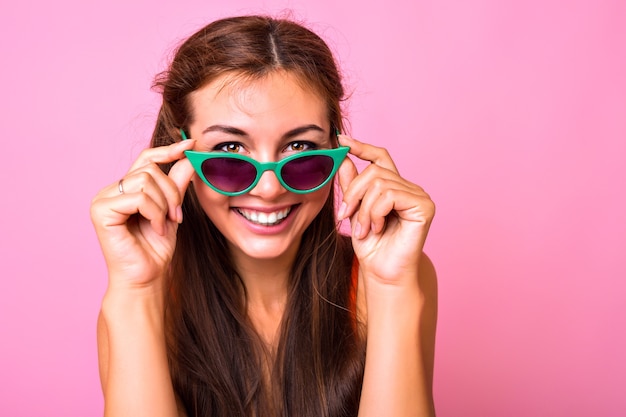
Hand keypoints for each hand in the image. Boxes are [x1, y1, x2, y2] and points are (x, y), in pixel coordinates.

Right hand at [90, 140, 195, 290]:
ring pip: (145, 180)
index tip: (190, 146)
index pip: (146, 158)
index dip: (168, 151)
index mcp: (127, 189)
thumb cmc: (156, 249)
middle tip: (176, 216)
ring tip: (165, 225)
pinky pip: (138, 197)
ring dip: (163, 204)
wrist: (147, 278)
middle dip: (171, 192)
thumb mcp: (172, 210)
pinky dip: (154, 213)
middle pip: (150, 169)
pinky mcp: (100, 211)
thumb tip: (188, 157)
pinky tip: (156, 229)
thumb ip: (177, 185)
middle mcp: (112, 191)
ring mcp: (103, 199)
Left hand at [337, 135, 434, 286]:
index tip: (341, 140)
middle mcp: (408, 188)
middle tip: (344, 217)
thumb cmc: (372, 247)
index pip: (379, 157)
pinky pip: (389, 195)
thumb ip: (351, 186)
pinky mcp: (424, 206)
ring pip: (378, 184)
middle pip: (373, 172)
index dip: (361, 147)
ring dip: (363, 210)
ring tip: (363, 230)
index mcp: (393, 187)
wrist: (382, 273)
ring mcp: (418, 196)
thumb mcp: (354, 212)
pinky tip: (377, 229)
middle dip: (353, 194)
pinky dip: (375, 213)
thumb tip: (343, 158)